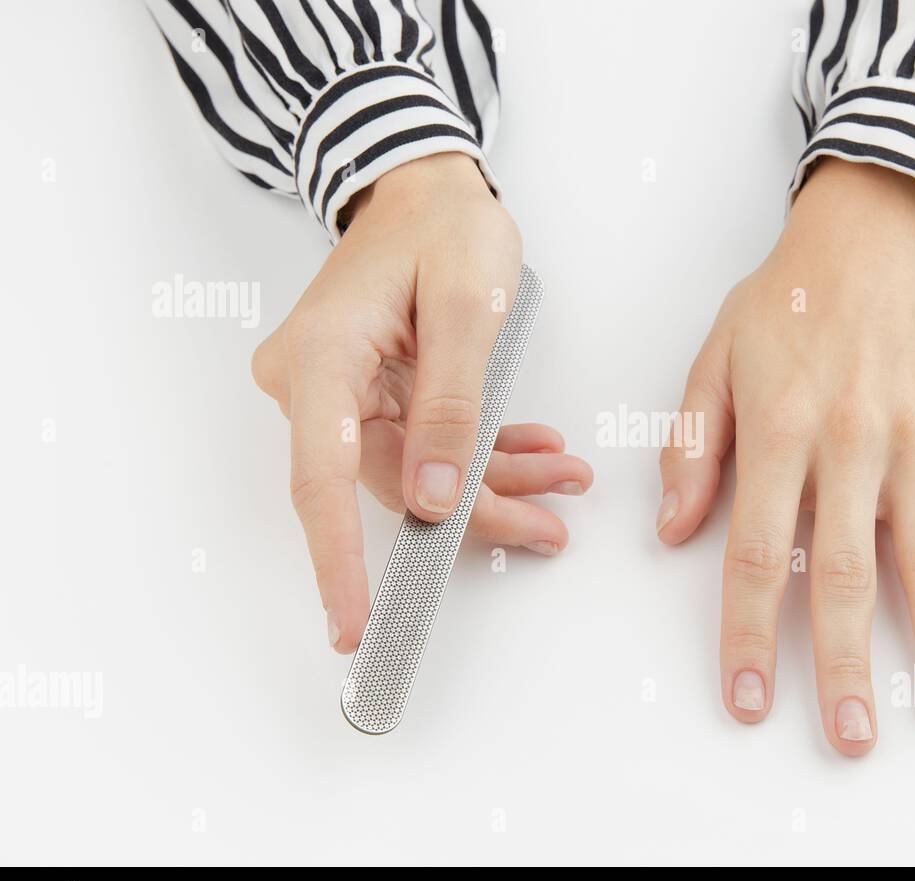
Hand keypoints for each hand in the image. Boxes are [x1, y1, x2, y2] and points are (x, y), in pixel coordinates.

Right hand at [252, 154, 591, 652]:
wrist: (426, 188)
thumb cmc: (443, 225)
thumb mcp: (468, 306)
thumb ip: (452, 405)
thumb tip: (433, 498)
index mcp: (320, 359)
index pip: (322, 480)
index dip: (340, 561)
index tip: (355, 624)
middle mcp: (316, 385)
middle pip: (388, 484)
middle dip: (474, 513)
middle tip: (550, 529)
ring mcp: (343, 394)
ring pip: (418, 472)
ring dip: (494, 483)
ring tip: (564, 482)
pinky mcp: (376, 397)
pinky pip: (428, 446)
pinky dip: (484, 454)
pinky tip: (536, 451)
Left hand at [657, 159, 914, 755]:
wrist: (866, 239)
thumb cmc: (783, 304)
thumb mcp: (713, 360)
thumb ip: (693, 446)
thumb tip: (675, 532)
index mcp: (778, 433)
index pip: (756, 554)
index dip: (748, 634)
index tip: (748, 701)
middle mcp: (850, 446)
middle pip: (846, 572)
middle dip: (846, 662)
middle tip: (852, 737)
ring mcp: (914, 442)